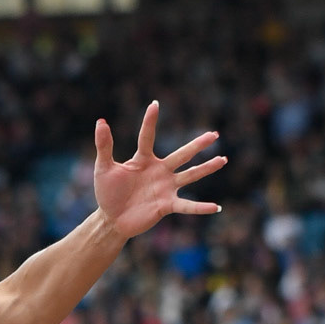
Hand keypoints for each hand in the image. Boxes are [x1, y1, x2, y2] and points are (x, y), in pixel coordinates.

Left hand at [94, 101, 225, 239]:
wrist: (111, 220)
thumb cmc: (108, 193)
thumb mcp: (104, 168)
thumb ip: (104, 146)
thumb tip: (101, 122)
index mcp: (143, 160)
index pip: (147, 137)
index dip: (150, 122)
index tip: (155, 104)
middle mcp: (159, 171)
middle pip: (182, 155)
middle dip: (198, 145)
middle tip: (214, 134)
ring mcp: (165, 188)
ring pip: (190, 175)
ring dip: (206, 168)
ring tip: (223, 159)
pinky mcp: (166, 205)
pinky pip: (187, 206)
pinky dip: (200, 207)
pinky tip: (216, 207)